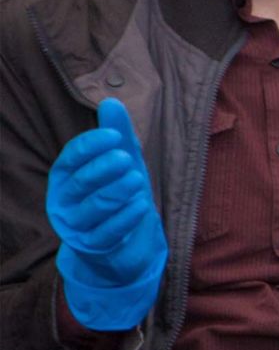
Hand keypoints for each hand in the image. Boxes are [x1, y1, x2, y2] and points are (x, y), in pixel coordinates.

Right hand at [45, 98, 167, 331]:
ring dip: (118, 191)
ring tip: (136, 180)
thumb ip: (118, 133)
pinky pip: (108, 232)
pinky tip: (141, 205)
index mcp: (66, 177)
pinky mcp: (94, 247)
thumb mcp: (122, 161)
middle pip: (81, 182)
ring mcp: (77, 226)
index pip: (70, 158)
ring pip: (94, 207)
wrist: (124, 243)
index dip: (91, 145)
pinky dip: (126, 217)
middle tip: (126, 159)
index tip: (115, 135)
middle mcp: (65, 201)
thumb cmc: (118, 193)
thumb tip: (112, 102)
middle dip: (104, 168)